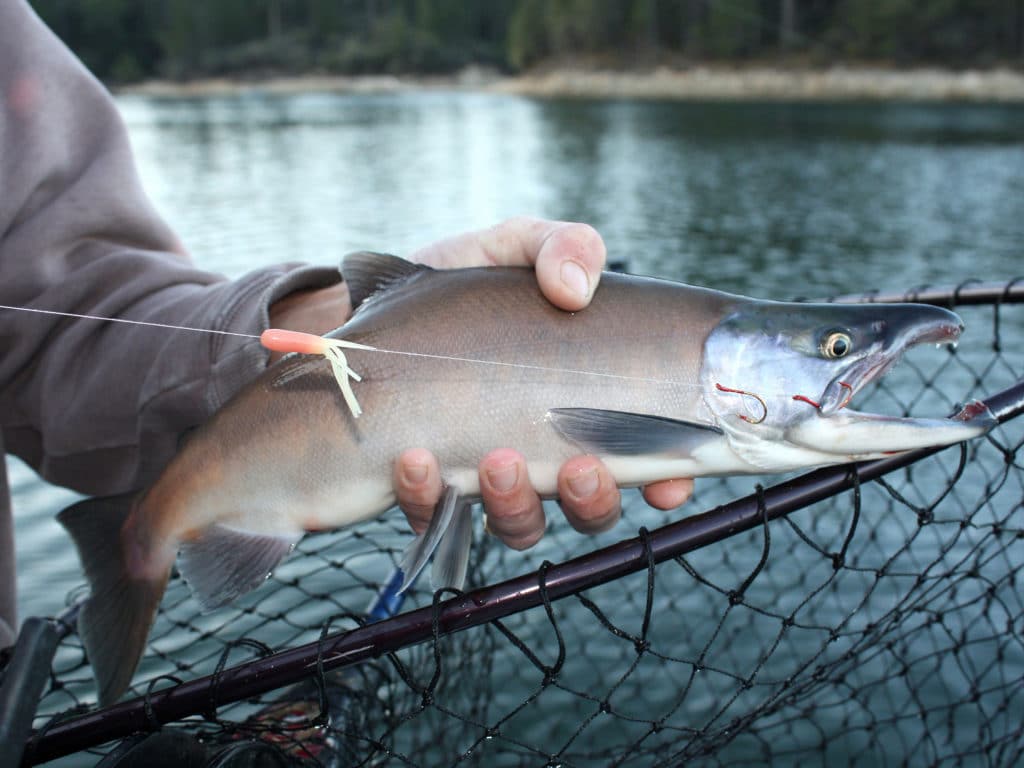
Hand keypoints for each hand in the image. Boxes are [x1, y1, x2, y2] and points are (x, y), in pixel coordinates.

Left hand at [398, 218, 693, 545]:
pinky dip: (428, 496)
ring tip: (497, 460)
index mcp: (583, 403)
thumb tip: (575, 287)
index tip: (667, 484)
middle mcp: (545, 450)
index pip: (645, 458)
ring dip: (515, 505)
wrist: (375, 307)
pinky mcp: (429, 486)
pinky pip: (435, 517)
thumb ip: (560, 246)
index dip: (667, 480)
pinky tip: (415, 459)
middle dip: (591, 499)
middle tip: (577, 468)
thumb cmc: (463, 283)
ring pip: (521, 524)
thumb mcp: (514, 246)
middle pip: (590, 506)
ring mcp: (487, 476)